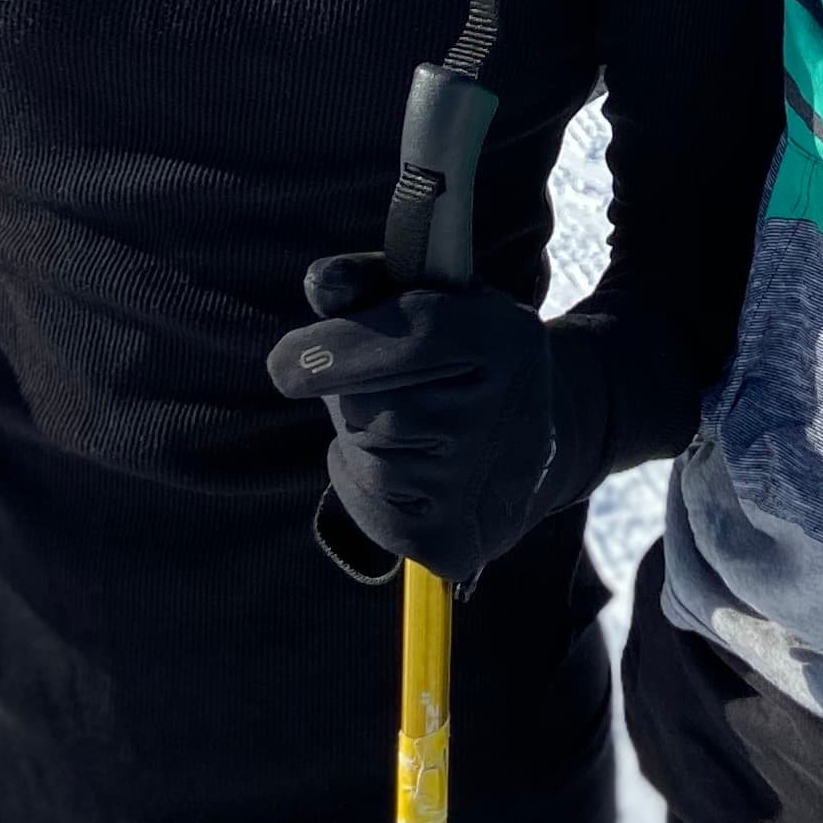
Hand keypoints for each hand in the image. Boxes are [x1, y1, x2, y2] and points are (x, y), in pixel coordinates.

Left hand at [266, 254, 591, 586]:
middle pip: (366, 402)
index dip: (337, 346)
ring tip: (408, 428)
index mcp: (502, 339)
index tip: (285, 361)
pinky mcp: (449, 540)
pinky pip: (360, 497)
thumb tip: (320, 282)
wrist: (538, 444)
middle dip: (352, 390)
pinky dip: (362, 479)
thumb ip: (373, 283)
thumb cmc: (466, 358)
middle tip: (384, 385)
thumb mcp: (438, 302)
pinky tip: (407, 467)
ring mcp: (475, 484)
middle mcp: (498, 414)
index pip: (412, 337)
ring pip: (360, 450)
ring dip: (360, 434)